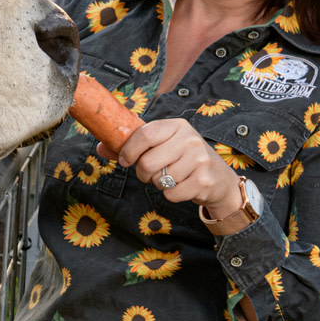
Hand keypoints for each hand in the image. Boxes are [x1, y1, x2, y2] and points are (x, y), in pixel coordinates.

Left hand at [115, 119, 242, 214]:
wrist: (218, 178)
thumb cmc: (183, 158)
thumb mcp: (163, 145)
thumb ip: (132, 146)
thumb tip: (100, 147)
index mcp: (177, 126)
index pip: (145, 134)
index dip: (129, 150)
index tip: (124, 160)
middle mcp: (190, 139)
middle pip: (148, 162)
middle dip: (142, 173)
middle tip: (150, 173)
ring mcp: (199, 160)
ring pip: (159, 179)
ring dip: (158, 183)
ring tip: (171, 177)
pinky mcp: (203, 181)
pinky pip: (171, 194)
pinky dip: (171, 195)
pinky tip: (182, 186)